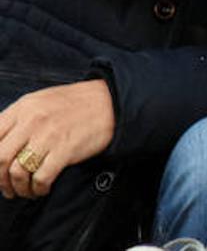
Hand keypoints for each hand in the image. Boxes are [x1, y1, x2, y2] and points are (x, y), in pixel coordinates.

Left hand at [0, 80, 114, 198]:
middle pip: (0, 158)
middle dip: (0, 180)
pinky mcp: (65, 150)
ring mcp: (49, 136)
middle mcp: (32, 121)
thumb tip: (0, 144)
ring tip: (25, 191)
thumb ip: (17, 119)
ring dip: (18, 188)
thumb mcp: (40, 102)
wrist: (110, 103)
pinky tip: (42, 189)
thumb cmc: (75, 104)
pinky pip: (41, 178)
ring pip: (18, 172)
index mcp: (23, 107)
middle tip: (6, 187)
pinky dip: (38, 189)